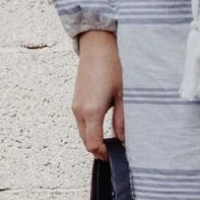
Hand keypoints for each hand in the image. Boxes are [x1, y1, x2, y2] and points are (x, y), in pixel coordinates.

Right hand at [72, 30, 123, 158]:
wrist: (98, 43)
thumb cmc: (113, 64)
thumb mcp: (124, 95)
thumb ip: (122, 121)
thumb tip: (123, 139)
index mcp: (92, 111)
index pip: (93, 145)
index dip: (104, 155)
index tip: (115, 156)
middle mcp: (80, 111)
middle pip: (86, 142)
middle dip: (99, 150)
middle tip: (115, 151)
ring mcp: (76, 106)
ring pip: (83, 133)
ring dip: (95, 139)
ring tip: (111, 139)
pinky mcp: (76, 100)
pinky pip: (81, 122)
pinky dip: (91, 129)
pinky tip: (104, 125)